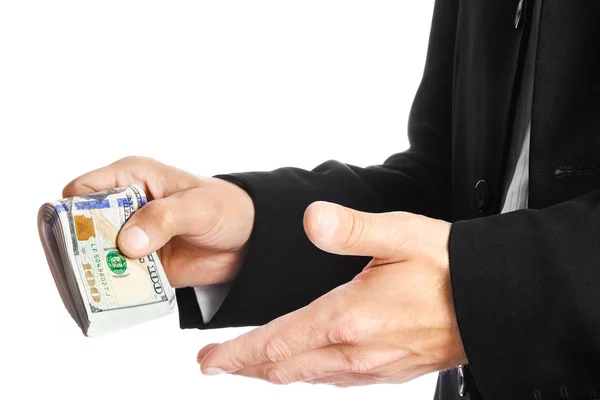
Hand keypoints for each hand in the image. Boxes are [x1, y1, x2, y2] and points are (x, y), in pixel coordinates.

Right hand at [63, 156, 254, 287]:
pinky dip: (113, 289)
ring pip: (95, 256)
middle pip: (82, 226)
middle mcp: (125, 207)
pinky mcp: (141, 265)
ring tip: (95, 290)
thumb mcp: (197, 207)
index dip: (74, 210)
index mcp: (132, 178)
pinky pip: (117, 278)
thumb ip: (163, 218)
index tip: (80, 235)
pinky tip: (112, 301)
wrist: (251, 239)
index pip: (84, 189)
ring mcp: (131, 238)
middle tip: (84, 269)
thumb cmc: (226, 208)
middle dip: (79, 248)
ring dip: (94, 272)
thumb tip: (128, 243)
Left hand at [197, 201, 465, 386]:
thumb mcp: (399, 235)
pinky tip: (303, 368)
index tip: (208, 359)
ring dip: (273, 372)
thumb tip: (313, 220)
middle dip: (245, 366)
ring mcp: (372, 367)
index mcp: (348, 318)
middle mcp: (355, 352)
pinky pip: (334, 381)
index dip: (236, 354)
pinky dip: (306, 376)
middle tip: (215, 365)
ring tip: (250, 365)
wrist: (494, 301)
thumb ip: (351, 229)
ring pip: (307, 378)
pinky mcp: (389, 371)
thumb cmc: (448, 267)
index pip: (276, 343)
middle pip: (284, 367)